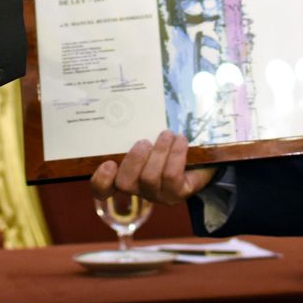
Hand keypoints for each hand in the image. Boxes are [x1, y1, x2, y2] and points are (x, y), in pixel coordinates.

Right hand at [90, 130, 219, 204]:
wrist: (202, 159)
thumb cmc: (168, 145)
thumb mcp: (150, 139)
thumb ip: (137, 132)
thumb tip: (129, 108)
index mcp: (125, 175)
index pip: (102, 189)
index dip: (101, 180)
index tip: (108, 163)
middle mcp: (138, 189)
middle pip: (124, 183)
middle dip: (134, 160)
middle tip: (144, 141)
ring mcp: (157, 194)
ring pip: (149, 178)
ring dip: (159, 152)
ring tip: (167, 134)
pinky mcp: (177, 194)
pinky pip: (171, 176)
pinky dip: (176, 154)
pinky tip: (181, 140)